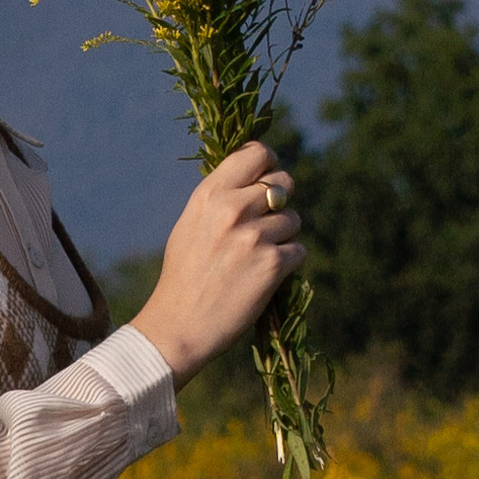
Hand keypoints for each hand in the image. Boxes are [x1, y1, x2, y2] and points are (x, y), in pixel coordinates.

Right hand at [132, 142, 303, 386]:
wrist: (178, 326)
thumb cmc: (183, 276)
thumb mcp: (190, 224)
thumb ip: (219, 199)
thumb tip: (254, 179)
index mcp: (209, 195)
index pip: (256, 153)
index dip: (270, 162)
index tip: (268, 176)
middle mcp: (231, 209)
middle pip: (283, 183)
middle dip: (282, 201)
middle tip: (268, 222)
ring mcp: (253, 237)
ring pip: (293, 220)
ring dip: (284, 237)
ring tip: (258, 257)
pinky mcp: (272, 265)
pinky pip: (299, 251)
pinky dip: (287, 263)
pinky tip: (264, 277)